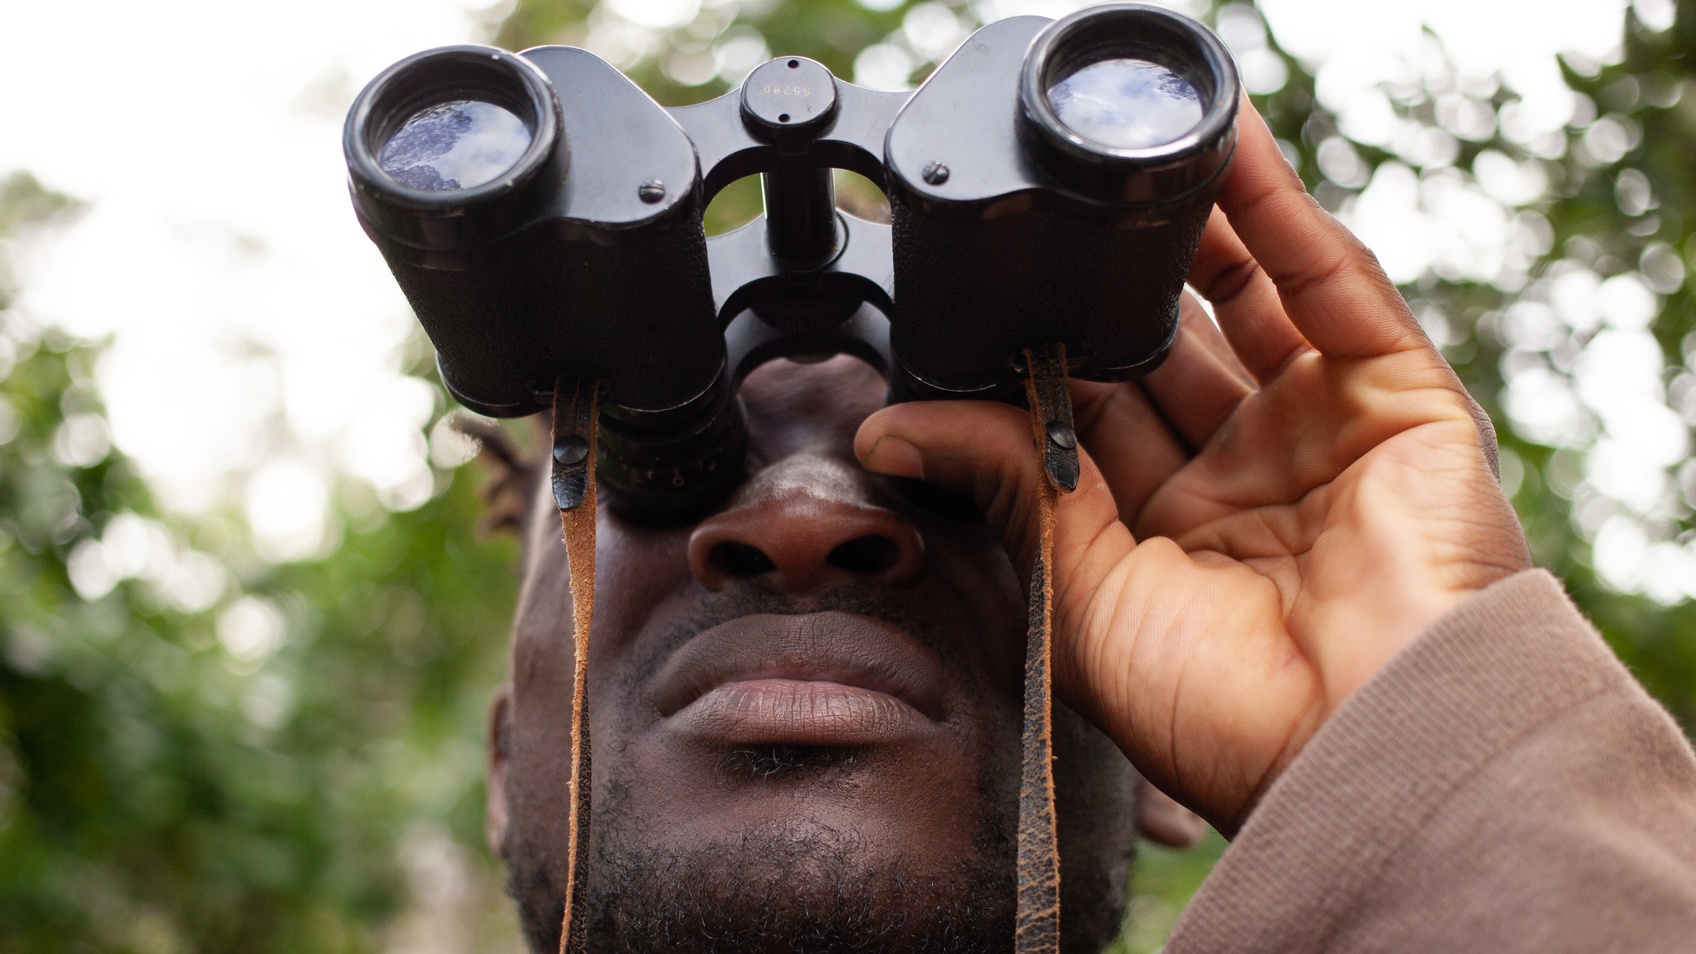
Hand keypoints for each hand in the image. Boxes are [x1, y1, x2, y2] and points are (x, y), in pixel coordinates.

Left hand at [856, 100, 1530, 831]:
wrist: (1374, 748)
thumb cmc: (1226, 713)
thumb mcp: (1082, 597)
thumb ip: (1008, 484)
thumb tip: (888, 430)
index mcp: (1168, 545)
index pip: (1090, 424)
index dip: (1039, 364)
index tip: (978, 308)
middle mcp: (1247, 485)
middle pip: (1165, 355)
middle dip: (1107, 293)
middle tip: (1044, 225)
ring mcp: (1325, 437)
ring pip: (1251, 303)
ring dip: (1193, 230)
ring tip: (1123, 159)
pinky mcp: (1400, 402)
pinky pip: (1333, 288)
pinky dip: (1280, 214)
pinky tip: (1222, 154)